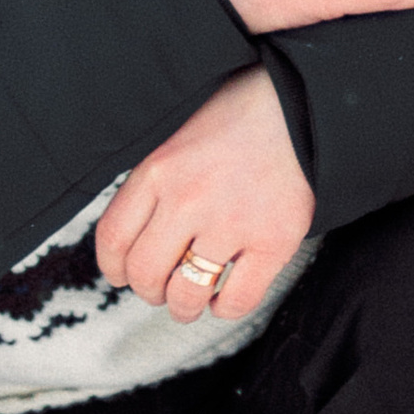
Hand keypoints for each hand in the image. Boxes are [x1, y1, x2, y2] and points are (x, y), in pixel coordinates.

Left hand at [95, 70, 314, 323]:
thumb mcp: (178, 137)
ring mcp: (231, 223)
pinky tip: (223, 299)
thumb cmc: (238, 117)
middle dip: (148, 292)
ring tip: (190, 304)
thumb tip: (135, 237)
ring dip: (183, 308)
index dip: (114, 268)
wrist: (299, 104)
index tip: (122, 275)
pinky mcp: (274, 241)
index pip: (113, 237)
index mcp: (158, 171)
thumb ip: (156, 184)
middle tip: (160, 291)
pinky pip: (238, 299)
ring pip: (187, 294)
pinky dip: (225, 308)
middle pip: (145, 273)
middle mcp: (188, 199)